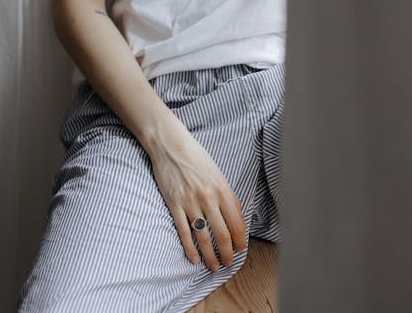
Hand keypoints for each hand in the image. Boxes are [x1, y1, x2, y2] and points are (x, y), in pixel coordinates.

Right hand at [149, 128, 247, 272]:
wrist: (171, 144)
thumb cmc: (195, 157)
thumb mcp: (217, 173)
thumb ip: (228, 195)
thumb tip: (238, 215)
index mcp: (222, 190)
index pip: (237, 224)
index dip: (240, 241)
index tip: (240, 250)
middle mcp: (208, 198)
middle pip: (222, 235)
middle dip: (227, 254)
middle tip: (228, 264)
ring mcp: (191, 203)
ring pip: (204, 238)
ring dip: (210, 256)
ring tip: (213, 267)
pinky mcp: (175, 204)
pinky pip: (184, 232)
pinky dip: (190, 249)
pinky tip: (194, 259)